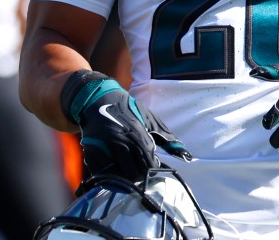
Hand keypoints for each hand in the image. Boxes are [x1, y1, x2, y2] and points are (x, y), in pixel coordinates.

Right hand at [62, 71, 191, 181]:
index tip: (152, 170)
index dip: (152, 172)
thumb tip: (187, 157)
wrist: (98, 100)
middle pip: (134, 175)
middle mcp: (121, 143)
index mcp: (138, 136)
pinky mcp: (91, 152)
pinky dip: (108, 176)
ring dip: (123, 179)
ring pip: (117, 177)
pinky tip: (112, 170)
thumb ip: (168, 138)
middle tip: (138, 173)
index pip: (150, 166)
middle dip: (138, 177)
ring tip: (126, 172)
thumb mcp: (151, 119)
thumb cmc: (128, 110)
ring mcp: (105, 149)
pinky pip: (101, 174)